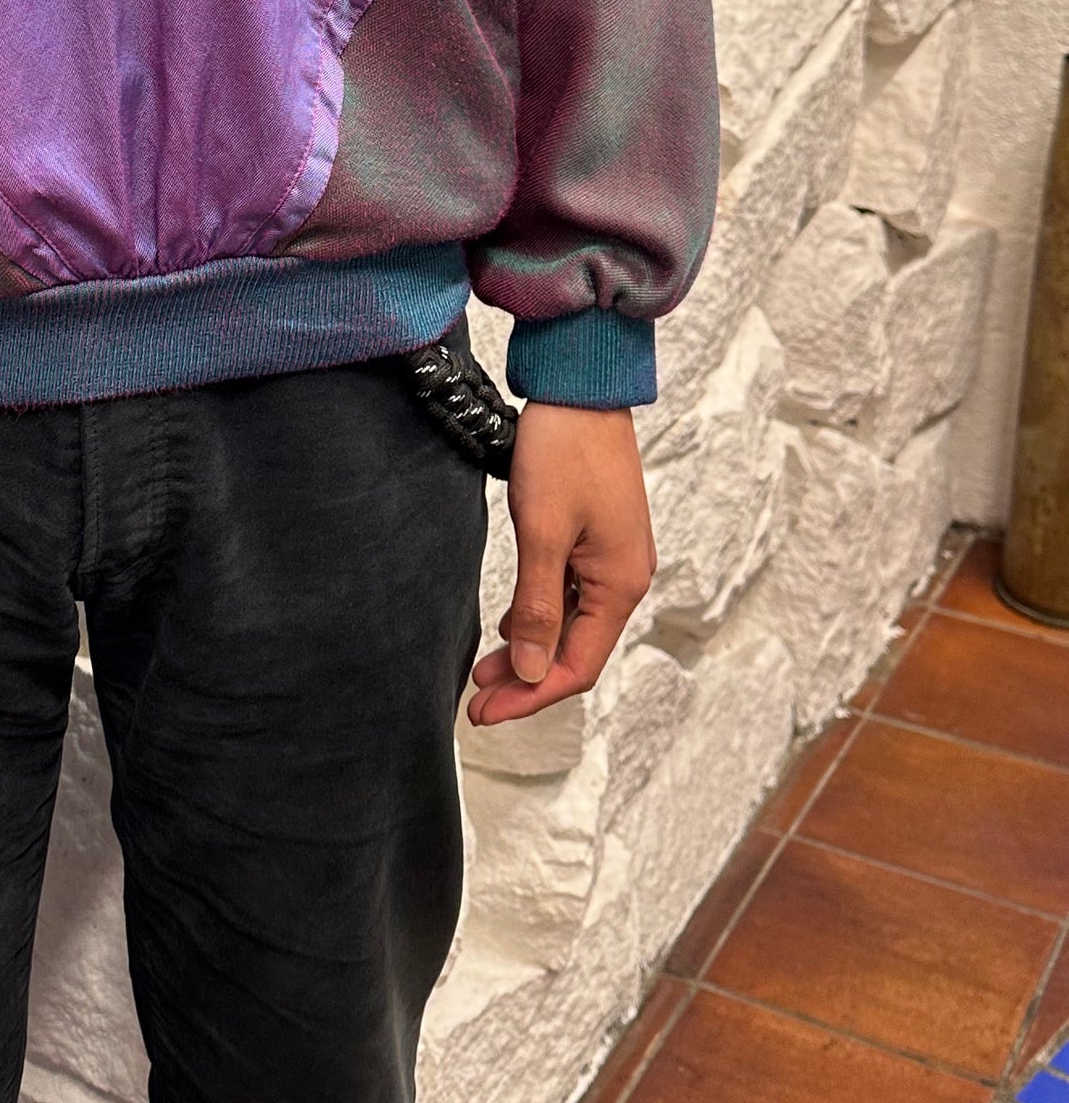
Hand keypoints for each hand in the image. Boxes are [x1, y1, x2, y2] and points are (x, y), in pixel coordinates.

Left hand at [467, 402, 655, 727]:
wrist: (581, 390)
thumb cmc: (564, 452)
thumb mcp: (543, 533)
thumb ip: (538, 606)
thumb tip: (532, 670)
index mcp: (619, 584)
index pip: (578, 665)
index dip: (532, 695)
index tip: (486, 712)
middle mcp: (624, 578)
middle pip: (575, 650)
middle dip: (527, 678)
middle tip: (477, 700)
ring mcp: (612, 558)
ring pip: (571, 623)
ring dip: (530, 648)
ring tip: (485, 669)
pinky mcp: (597, 538)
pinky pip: (571, 594)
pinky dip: (539, 614)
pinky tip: (510, 622)